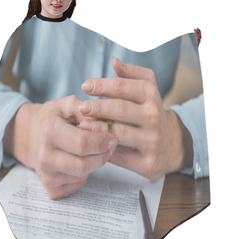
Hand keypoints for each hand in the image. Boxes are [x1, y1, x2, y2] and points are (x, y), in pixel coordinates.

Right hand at [3, 95, 116, 198]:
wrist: (28, 136)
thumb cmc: (51, 120)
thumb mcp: (66, 105)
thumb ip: (87, 110)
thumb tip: (105, 124)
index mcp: (50, 132)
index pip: (82, 143)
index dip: (103, 142)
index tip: (112, 138)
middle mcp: (45, 157)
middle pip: (83, 165)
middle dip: (102, 156)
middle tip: (108, 148)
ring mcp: (46, 175)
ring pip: (82, 176)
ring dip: (93, 165)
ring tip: (91, 153)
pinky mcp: (51, 188)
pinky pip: (77, 186)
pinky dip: (84, 176)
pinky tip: (79, 163)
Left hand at [79, 57, 192, 180]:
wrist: (172, 145)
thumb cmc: (151, 114)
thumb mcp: (149, 91)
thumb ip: (132, 74)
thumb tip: (114, 61)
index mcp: (151, 97)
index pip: (123, 87)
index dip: (102, 85)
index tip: (85, 86)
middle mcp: (153, 118)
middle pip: (121, 109)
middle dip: (98, 107)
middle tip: (82, 107)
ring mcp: (150, 141)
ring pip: (119, 133)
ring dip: (98, 128)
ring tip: (83, 124)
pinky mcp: (146, 162)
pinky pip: (120, 156)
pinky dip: (104, 149)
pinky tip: (93, 143)